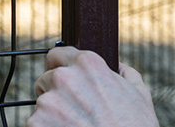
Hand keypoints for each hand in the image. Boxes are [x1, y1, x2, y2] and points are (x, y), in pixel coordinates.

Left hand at [27, 47, 158, 126]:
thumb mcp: (139, 95)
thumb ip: (125, 75)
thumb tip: (118, 68)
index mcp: (88, 64)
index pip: (57, 55)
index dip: (60, 67)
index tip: (63, 81)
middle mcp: (64, 78)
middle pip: (46, 80)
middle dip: (56, 94)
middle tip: (74, 112)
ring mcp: (48, 102)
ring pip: (41, 105)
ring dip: (52, 115)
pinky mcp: (36, 124)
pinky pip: (36, 125)